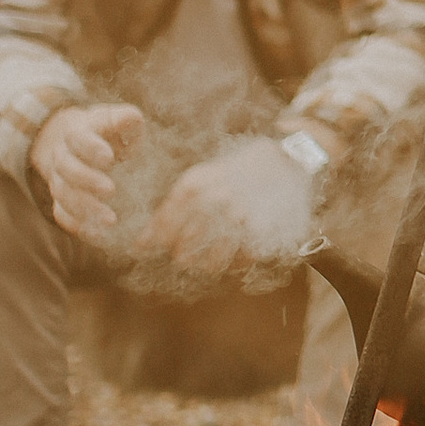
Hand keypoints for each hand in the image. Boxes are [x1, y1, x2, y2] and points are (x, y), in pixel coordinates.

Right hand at [30, 102, 145, 238]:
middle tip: (110, 190)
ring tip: (111, 219)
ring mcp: (59, 181)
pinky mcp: (62, 201)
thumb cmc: (107, 133)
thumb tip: (132, 117)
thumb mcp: (116, 120)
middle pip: (66, 169)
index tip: (109, 158)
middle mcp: (63, 157)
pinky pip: (62, 215)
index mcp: (77, 133)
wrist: (77, 146)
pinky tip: (99, 235)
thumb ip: (125, 119)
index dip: (91, 148)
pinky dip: (77, 226)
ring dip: (84, 208)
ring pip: (63, 195)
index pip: (78, 138)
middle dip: (87, 180)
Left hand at [142, 135, 315, 278]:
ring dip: (208, 263)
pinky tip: (236, 249)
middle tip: (189, 252)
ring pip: (210, 264)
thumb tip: (139, 246)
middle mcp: (213, 202)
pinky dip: (235, 262)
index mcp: (193, 186)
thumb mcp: (199, 179)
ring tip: (212, 254)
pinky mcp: (260, 232)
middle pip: (184, 252)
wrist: (285, 161)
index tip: (153, 248)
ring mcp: (238, 219)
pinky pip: (239, 262)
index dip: (156, 244)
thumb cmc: (233, 172)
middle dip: (184, 256)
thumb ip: (170, 210)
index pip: (163, 230)